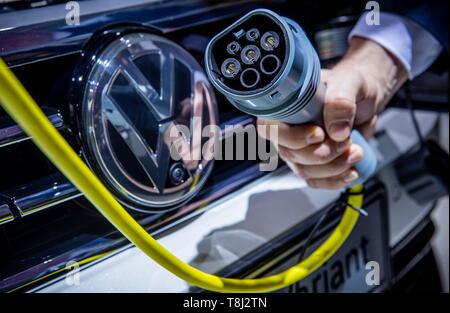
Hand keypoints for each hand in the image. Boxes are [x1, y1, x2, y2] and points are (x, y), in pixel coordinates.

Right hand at [258, 37, 407, 188]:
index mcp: (287, 106)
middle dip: (320, 154)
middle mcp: (289, 129)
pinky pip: (316, 180)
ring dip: (332, 168)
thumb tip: (336, 131)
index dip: (291, 137)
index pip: (271, 128)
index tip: (318, 134)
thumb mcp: (350, 82)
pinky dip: (334, 180)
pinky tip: (351, 172)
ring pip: (304, 170)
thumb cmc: (353, 83)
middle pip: (290, 154)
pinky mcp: (315, 162)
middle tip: (345, 141)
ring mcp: (300, 148)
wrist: (367, 97)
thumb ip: (341, 102)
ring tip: (355, 152)